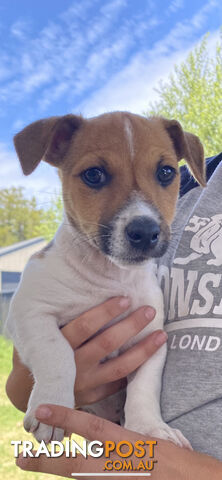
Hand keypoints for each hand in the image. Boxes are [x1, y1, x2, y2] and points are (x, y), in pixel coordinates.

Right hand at [6, 297, 166, 410]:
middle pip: (107, 343)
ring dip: (143, 350)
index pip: (85, 326)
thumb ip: (57, 314)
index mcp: (59, 345)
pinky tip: (151, 360)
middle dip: (130, 326)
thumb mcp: (38, 333)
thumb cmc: (38, 352)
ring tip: (161, 335)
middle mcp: (74, 365)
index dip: (106, 312)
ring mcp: (85, 383)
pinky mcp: (93, 396)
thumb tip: (75, 276)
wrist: (29, 393)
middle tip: (149, 310)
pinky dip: (134, 373)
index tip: (125, 298)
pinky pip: (118, 385)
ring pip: (120, 366)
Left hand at [16, 404, 221, 478]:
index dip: (66, 417)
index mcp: (131, 446)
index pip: (93, 427)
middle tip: (20, 456)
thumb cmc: (183, 466)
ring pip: (84, 479)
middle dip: (46, 460)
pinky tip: (83, 477)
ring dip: (68, 473)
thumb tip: (112, 439)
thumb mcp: (156, 444)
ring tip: (43, 464)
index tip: (42, 409)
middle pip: (75, 464)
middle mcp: (121, 467)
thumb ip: (131, 440)